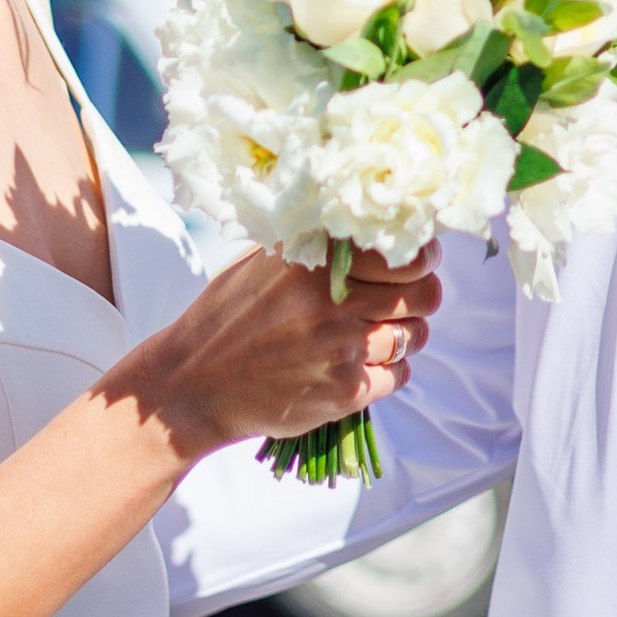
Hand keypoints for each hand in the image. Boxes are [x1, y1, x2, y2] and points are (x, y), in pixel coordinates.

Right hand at [129, 248, 441, 457]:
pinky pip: (399, 376)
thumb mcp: (262, 264)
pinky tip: (358, 366)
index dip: (422, 258)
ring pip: (415, 336)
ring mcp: (340, 349)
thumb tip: (374, 225)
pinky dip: (387, 372)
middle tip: (403, 302)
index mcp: (314, 261)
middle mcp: (331, 302)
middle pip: (424, 295)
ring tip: (373, 336)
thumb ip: (315, 245)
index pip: (405, 253)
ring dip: (404, 337)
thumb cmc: (228, 318)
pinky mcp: (344, 391)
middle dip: (420, 298)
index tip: (418, 262)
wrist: (192, 384)